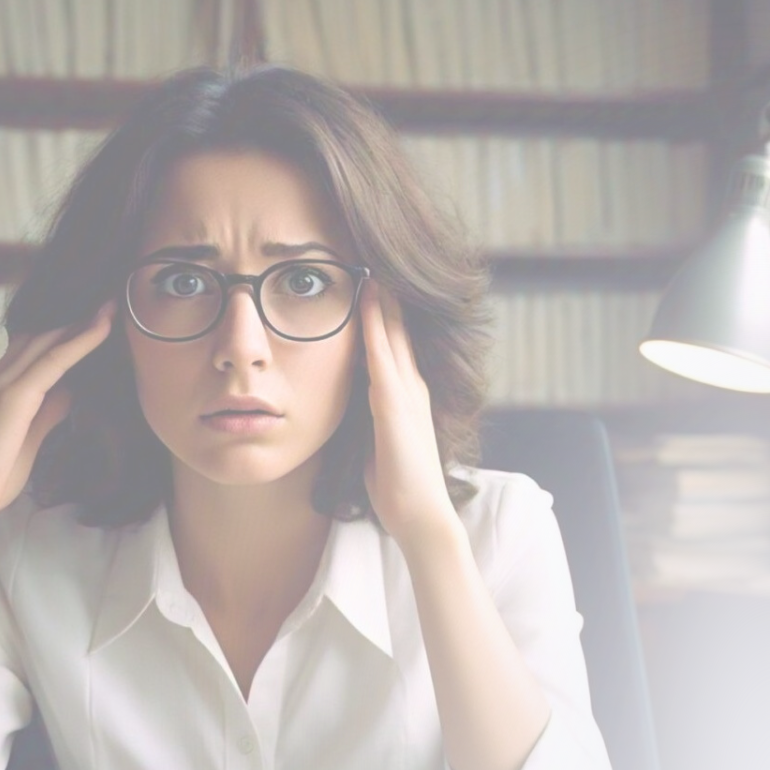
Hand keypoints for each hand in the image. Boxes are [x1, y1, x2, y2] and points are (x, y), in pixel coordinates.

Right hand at [0, 300, 115, 530]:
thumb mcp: (29, 436)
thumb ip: (48, 411)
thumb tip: (72, 391)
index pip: (35, 345)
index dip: (64, 329)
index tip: (95, 315)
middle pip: (43, 333)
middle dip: (76, 316)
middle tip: (110, 298)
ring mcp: (5, 382)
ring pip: (50, 339)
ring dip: (83, 319)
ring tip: (114, 301)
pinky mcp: (15, 396)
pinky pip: (55, 360)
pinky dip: (82, 340)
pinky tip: (104, 326)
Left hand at [359, 282, 458, 549]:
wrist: (420, 514)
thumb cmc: (396, 485)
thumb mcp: (377, 441)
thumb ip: (369, 417)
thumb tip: (349, 404)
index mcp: (405, 394)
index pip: (393, 343)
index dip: (383, 311)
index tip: (368, 280)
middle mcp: (411, 386)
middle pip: (397, 328)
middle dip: (386, 293)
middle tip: (372, 254)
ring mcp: (407, 393)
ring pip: (393, 332)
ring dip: (383, 297)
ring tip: (371, 259)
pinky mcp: (397, 405)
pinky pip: (383, 356)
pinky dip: (378, 325)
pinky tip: (370, 298)